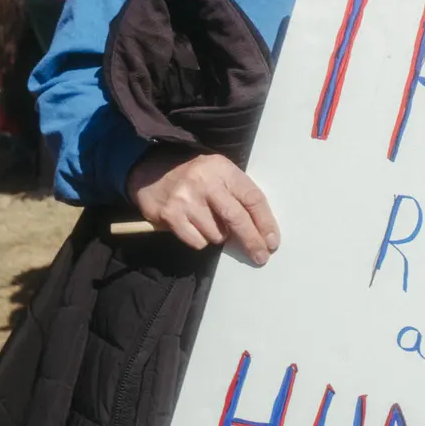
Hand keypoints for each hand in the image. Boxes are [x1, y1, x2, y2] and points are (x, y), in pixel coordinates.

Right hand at [127, 148, 279, 263]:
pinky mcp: (170, 215)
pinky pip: (197, 241)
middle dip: (252, 241)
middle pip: (237, 218)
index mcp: (223, 169)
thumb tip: (259, 230)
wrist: (152, 169)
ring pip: (217, 234)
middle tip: (261, 256)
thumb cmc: (196, 175)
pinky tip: (193, 225)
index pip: (252, 198)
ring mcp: (186, 199)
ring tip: (209, 221)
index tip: (272, 241)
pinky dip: (200, 240)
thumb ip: (238, 194)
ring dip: (219, 236)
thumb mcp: (220, 173)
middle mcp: (205, 183)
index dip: (265, 222)